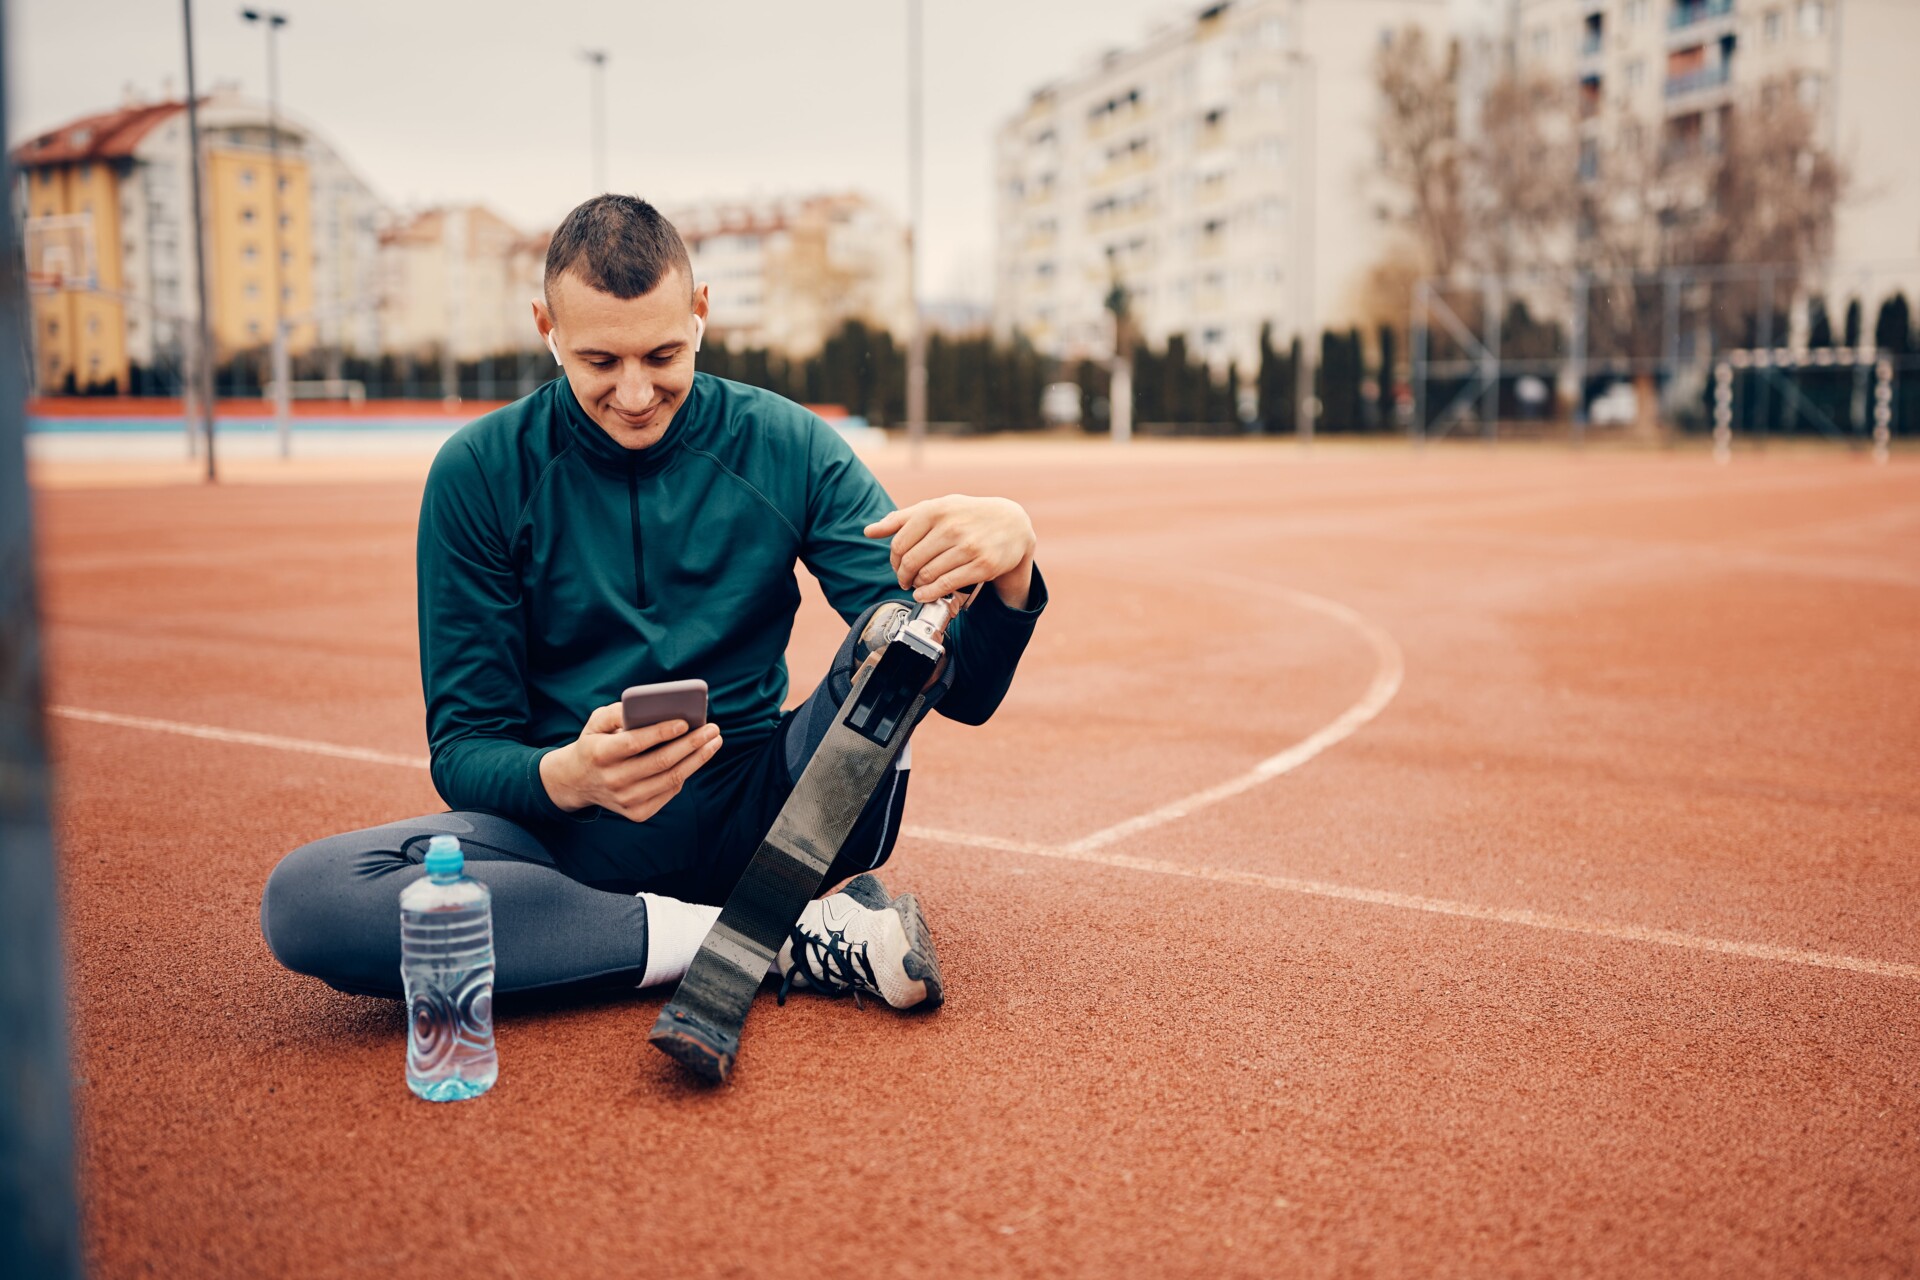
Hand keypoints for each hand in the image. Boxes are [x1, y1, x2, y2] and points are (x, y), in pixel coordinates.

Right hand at [538, 703, 722, 820]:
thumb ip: (618, 711)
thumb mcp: (596, 722)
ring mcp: (626, 800)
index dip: (662, 732)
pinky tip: (697, 757)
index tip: (686, 722)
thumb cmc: (595, 743)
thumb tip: (648, 706)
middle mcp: (613, 780)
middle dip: (692, 743)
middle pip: (661, 762)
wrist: (578, 781)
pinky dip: (686, 773)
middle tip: (713, 729)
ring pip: (672, 779)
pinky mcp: (637, 813)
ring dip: (698, 759)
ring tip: (714, 741)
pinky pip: (670, 791)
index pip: (636, 743)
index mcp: (600, 754)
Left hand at [863, 495, 1036, 607]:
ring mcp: (969, 547)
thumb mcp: (937, 508)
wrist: (1011, 523)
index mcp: (936, 510)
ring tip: (918, 585)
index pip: (899, 543)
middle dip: (902, 576)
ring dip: (917, 585)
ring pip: (927, 575)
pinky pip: (947, 585)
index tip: (897, 566)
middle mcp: (951, 527)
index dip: (893, 560)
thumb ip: (901, 519)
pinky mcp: (982, 566)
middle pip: (910, 561)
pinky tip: (924, 594)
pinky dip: (929, 594)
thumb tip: (868, 531)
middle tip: (904, 580)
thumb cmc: (967, 515)